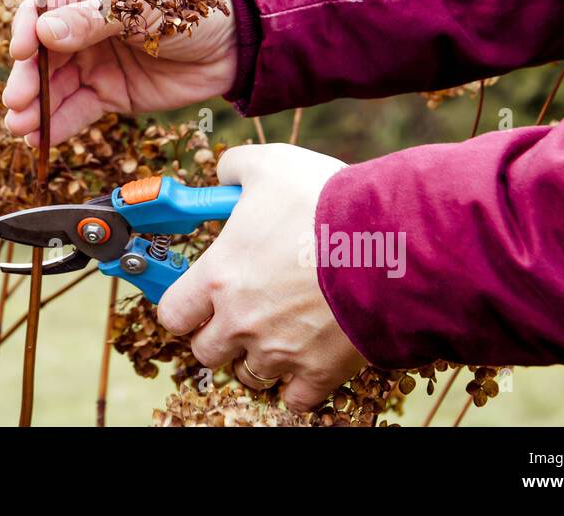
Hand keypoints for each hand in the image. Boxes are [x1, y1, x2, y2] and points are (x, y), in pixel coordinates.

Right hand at [3, 0, 236, 145]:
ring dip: (34, 107)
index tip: (20, 52)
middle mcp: (81, 25)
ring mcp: (93, 60)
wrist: (234, 41)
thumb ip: (92, 19)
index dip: (25, 29)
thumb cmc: (189, 3)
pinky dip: (57, 124)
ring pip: (55, 85)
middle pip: (42, 52)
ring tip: (19, 127)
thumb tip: (44, 30)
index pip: (41, 6)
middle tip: (16, 101)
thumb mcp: (141, 3)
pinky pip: (77, 109)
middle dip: (27, 78)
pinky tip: (39, 138)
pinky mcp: (109, 93)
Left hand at [157, 143, 364, 410]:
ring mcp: (280, 351)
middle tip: (239, 311)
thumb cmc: (325, 201)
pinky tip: (305, 359)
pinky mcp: (321, 370)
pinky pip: (295, 399)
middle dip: (218, 333)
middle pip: (206, 351)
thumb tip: (224, 173)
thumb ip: (234, 168)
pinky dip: (297, 385)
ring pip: (249, 374)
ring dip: (256, 356)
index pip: (172, 314)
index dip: (183, 305)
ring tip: (277, 330)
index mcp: (218, 277)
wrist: (390, 240)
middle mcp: (241, 322)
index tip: (196, 296)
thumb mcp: (270, 164)